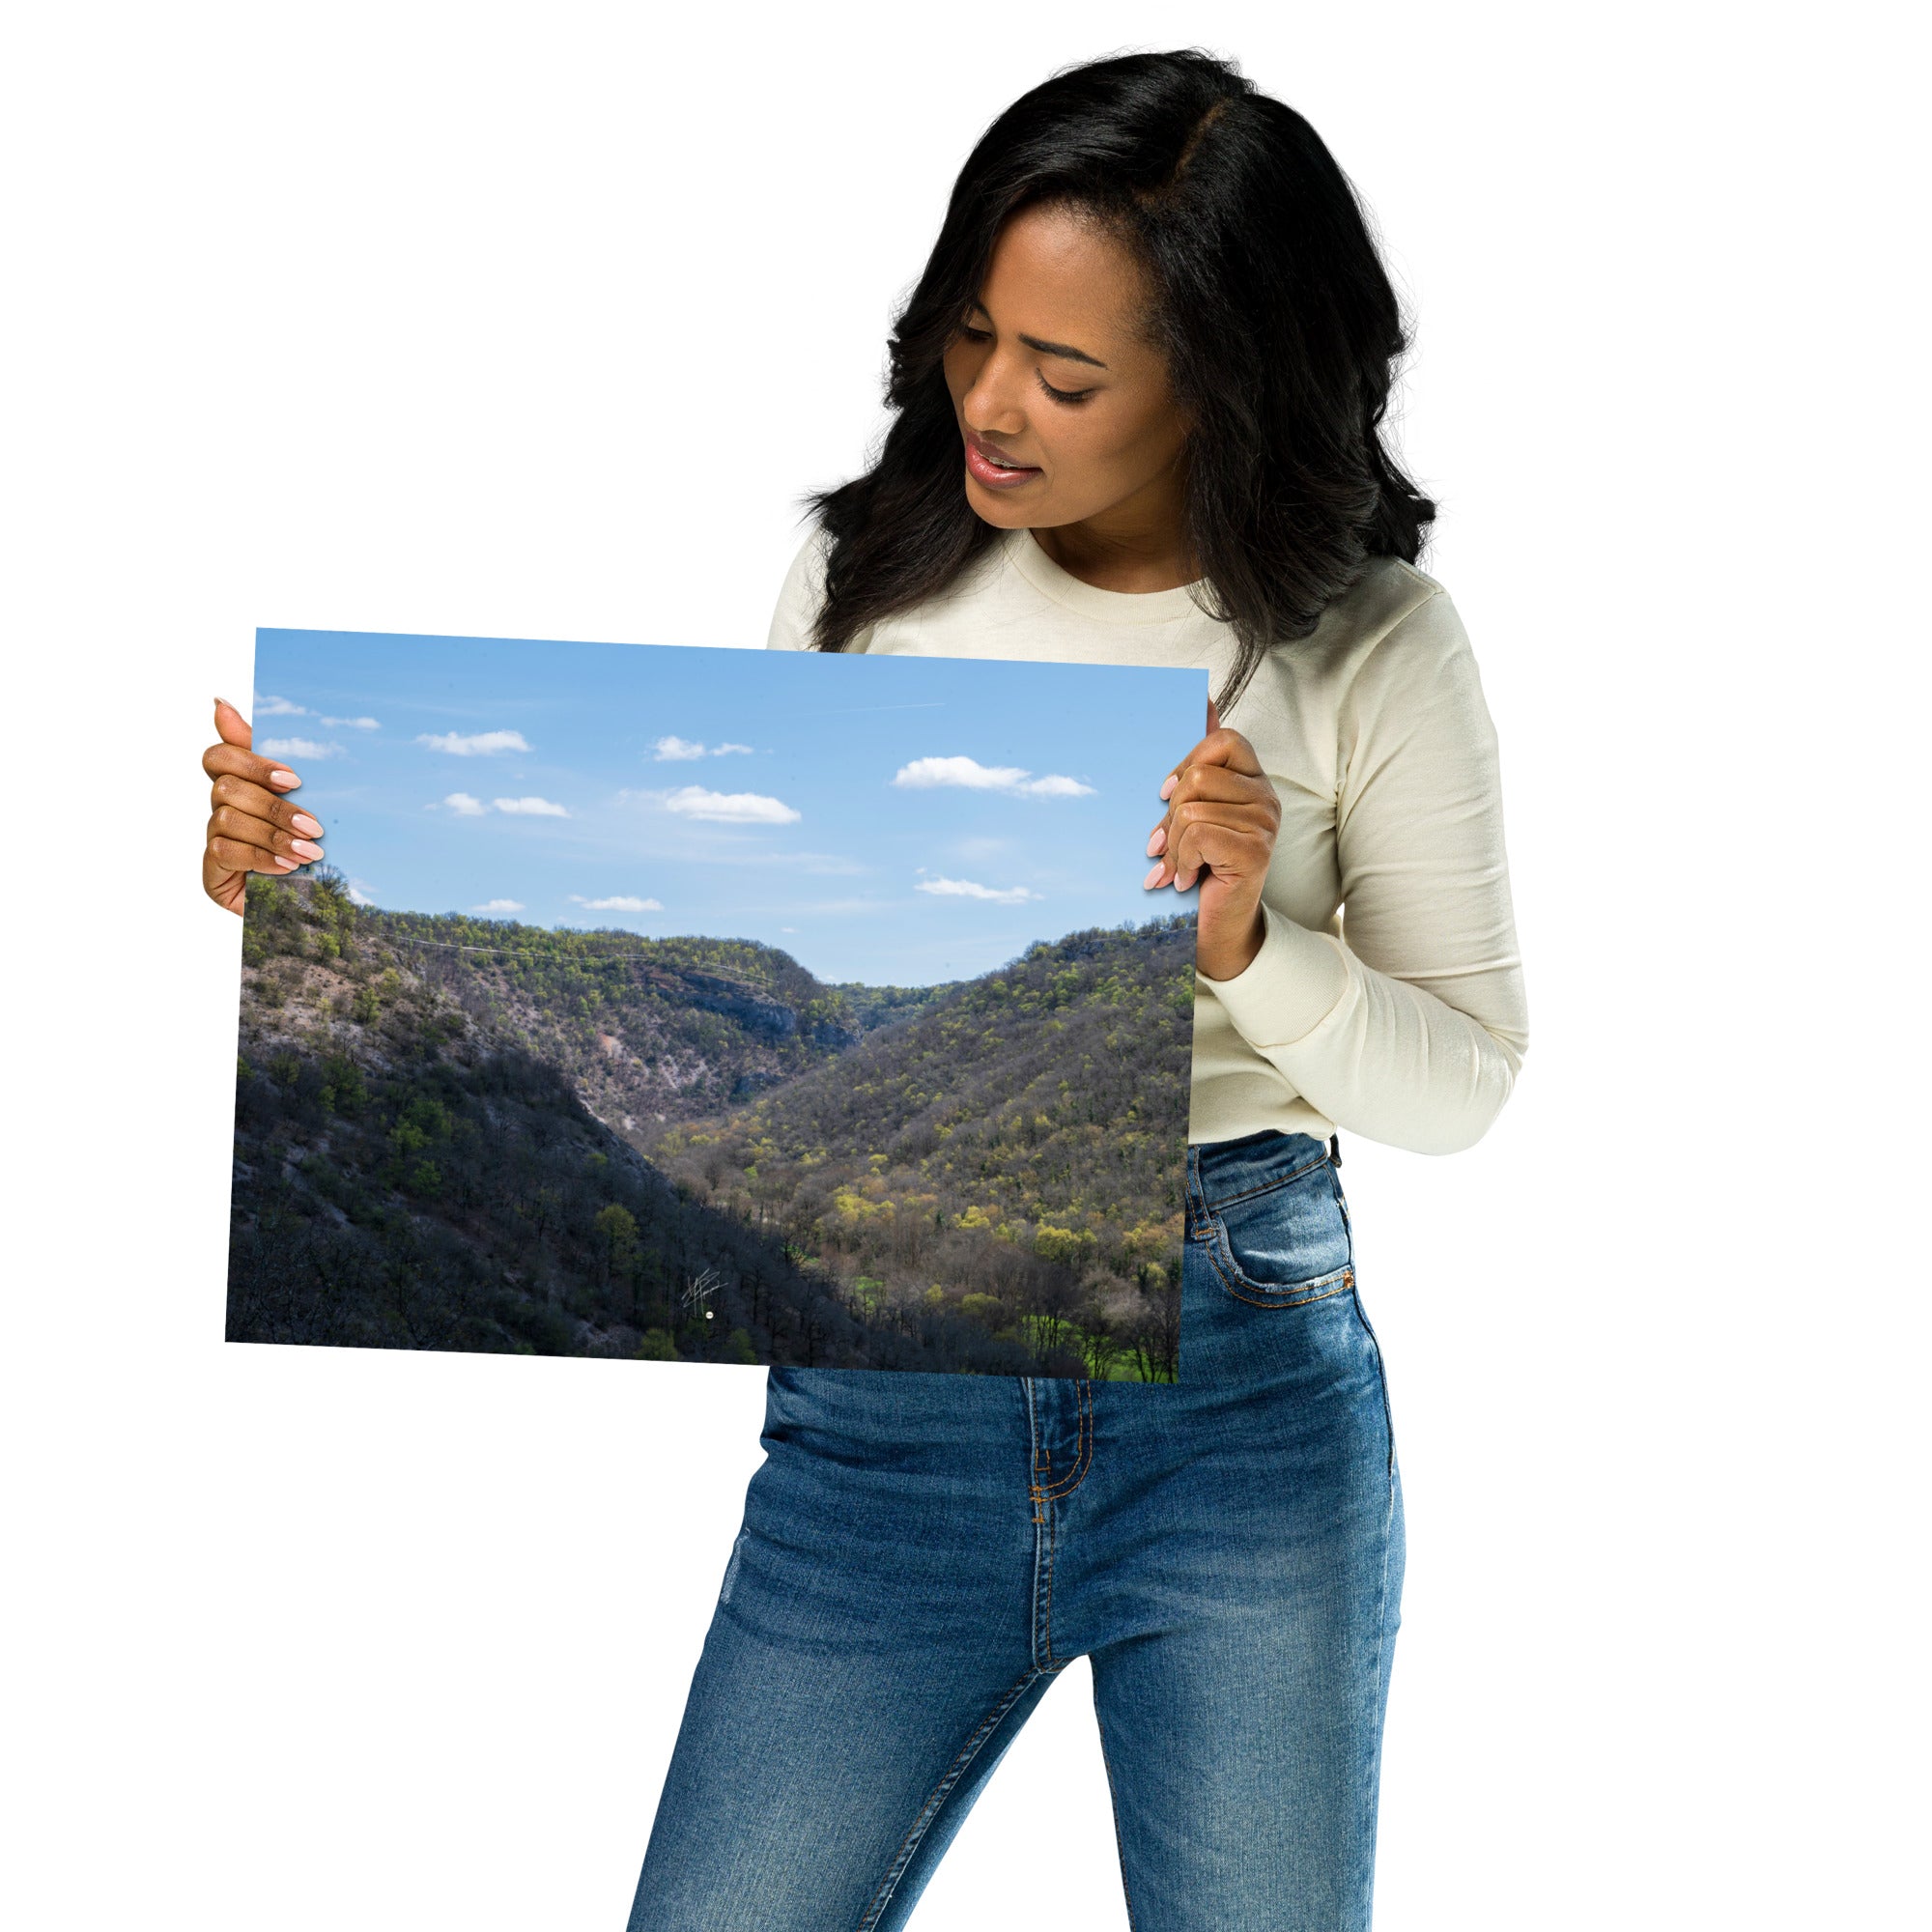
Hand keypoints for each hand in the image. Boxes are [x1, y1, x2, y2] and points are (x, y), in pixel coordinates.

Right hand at [201, 698, 326, 914]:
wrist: (316, 904)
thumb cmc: (310, 844)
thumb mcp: (304, 799)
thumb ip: (272, 757)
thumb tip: (219, 701)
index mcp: (241, 785)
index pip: (219, 756)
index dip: (251, 762)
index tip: (294, 780)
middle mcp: (221, 809)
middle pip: (227, 787)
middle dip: (275, 807)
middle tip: (315, 826)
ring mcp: (214, 840)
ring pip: (227, 819)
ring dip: (273, 835)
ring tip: (310, 853)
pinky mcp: (212, 871)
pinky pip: (225, 852)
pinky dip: (261, 857)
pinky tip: (288, 869)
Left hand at [1143, 696, 1279, 979]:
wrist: (1216, 928)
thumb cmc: (1200, 867)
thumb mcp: (1191, 811)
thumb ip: (1198, 762)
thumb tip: (1202, 698)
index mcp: (1252, 780)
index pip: (1222, 739)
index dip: (1186, 762)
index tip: (1166, 795)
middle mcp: (1266, 797)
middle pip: (1199, 776)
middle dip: (1170, 814)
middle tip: (1166, 844)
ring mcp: (1265, 823)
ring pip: (1192, 808)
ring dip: (1173, 845)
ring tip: (1178, 867)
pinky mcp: (1256, 850)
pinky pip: (1198, 834)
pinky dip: (1181, 860)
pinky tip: (1186, 879)